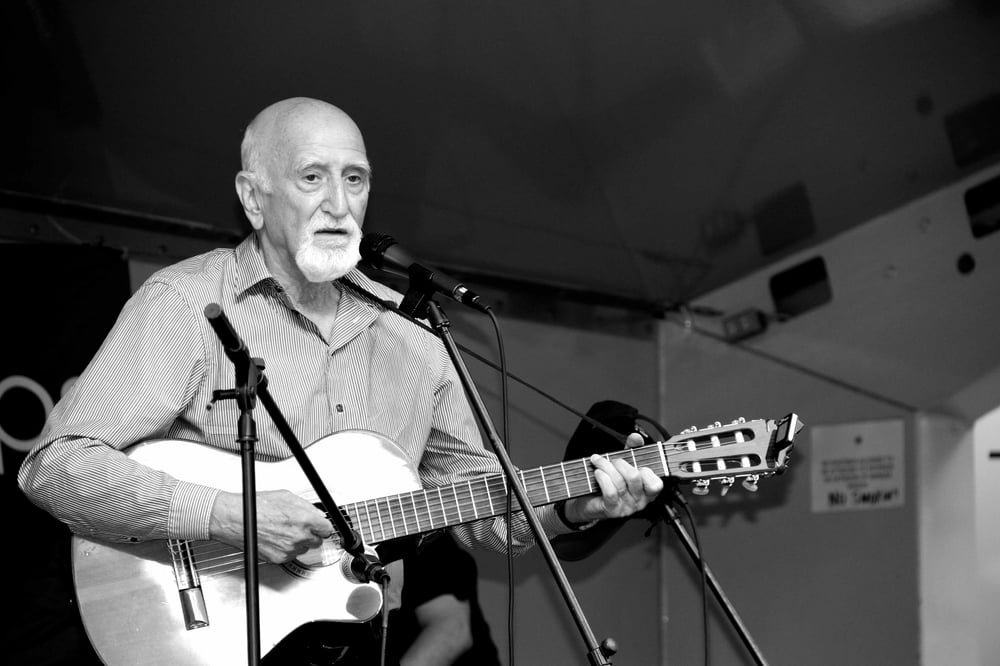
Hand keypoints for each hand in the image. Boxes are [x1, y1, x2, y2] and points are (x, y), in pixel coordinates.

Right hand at [209, 489, 333, 562]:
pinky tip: (277, 538)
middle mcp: (298, 536)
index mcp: (304, 519)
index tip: (320, 525)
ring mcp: (289, 549)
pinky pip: (291, 555)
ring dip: (299, 542)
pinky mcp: (279, 559)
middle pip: (317, 541)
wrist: (236, 519)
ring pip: (304, 549)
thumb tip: (317, 513)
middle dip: (312, 534)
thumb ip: (306, 507)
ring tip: (284, 531)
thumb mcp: (287, 496)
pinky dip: (287, 549)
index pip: (327, 529)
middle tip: (300, 527)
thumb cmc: (256, 506)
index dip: (322, 526)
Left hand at [562, 433, 662, 524]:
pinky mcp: (613, 510)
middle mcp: (641, 501)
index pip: (656, 483)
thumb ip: (632, 449)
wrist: (590, 501)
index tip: (634, 461)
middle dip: (620, 463)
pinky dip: (602, 478)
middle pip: (635, 477)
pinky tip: (597, 473)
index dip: (646, 470)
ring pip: (620, 482)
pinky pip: (610, 491)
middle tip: (611, 460)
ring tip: (598, 462)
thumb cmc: (610, 482)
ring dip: (606, 466)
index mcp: (648, 491)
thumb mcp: (623, 464)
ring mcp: (627, 507)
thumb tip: (636, 437)